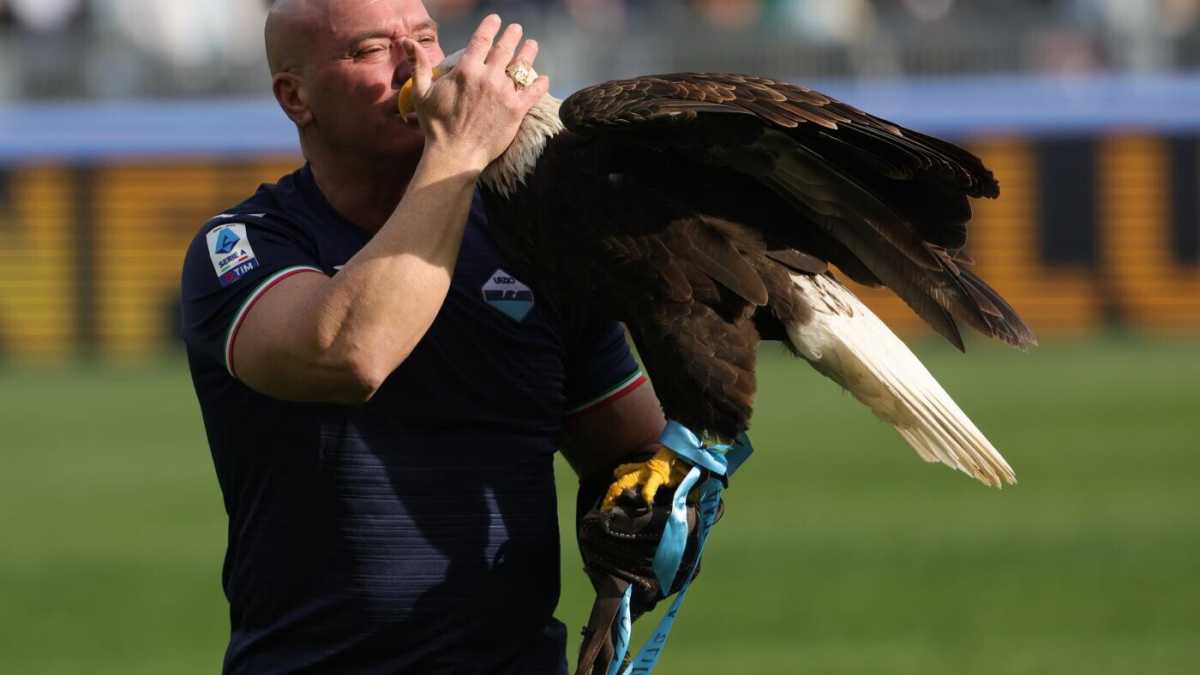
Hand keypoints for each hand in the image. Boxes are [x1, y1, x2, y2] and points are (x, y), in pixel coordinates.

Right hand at [403, 14, 549, 173]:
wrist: (455, 154)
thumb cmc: (436, 126)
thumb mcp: (421, 93)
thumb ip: (419, 65)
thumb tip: (407, 41)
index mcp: (466, 70)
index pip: (482, 39)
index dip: (490, 26)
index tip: (496, 19)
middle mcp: (488, 77)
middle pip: (505, 48)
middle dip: (513, 35)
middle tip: (517, 29)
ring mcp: (505, 93)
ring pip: (522, 66)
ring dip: (529, 52)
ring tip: (532, 45)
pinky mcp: (517, 110)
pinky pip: (534, 92)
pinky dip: (540, 83)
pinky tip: (543, 78)